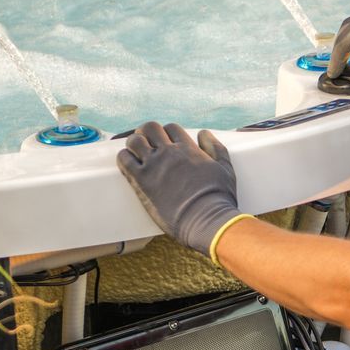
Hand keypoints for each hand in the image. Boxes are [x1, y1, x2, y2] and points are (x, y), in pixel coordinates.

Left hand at [116, 122, 241, 258]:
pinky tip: (129, 166)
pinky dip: (124, 158)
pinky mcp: (141, 181)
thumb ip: (216, 148)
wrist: (206, 221)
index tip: (167, 143)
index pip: (171, 128)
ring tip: (137, 154)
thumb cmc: (218, 198)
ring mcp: (153, 165)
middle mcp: (169, 153)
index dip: (168, 133)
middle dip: (147, 133)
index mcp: (188, 149)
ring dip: (134, 145)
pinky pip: (124, 160)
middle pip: (149, 128)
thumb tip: (204, 133)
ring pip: (134, 141)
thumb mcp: (225, 169)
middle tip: (148, 144)